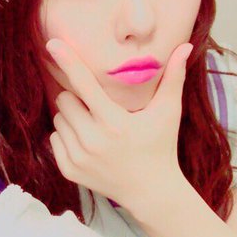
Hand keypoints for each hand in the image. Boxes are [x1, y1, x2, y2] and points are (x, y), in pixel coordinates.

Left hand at [46, 39, 191, 210]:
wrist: (151, 192)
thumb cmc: (161, 146)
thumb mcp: (168, 113)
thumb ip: (173, 78)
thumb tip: (183, 46)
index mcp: (115, 123)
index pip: (84, 85)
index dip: (68, 62)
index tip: (53, 44)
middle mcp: (93, 141)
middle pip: (64, 100)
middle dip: (77, 99)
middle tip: (97, 108)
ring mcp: (79, 158)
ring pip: (58, 119)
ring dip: (72, 118)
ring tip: (95, 127)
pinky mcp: (69, 170)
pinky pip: (55, 139)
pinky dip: (67, 137)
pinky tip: (88, 143)